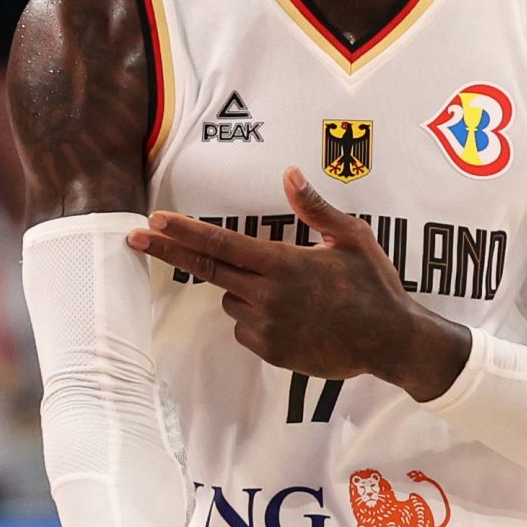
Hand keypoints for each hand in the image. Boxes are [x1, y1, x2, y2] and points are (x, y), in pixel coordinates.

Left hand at [129, 168, 470, 400]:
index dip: (184, 231)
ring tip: (294, 297)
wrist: (391, 341)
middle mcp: (268, 295)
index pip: (221, 244)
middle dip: (168, 250)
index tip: (153, 221)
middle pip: (207, 269)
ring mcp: (267, 327)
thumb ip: (314, 208)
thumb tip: (288, 173)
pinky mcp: (272, 352)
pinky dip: (259, 321)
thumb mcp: (352, 237)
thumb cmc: (375, 285)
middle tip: (135, 237)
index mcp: (284, 263)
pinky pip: (246, 330)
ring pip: (232, 302)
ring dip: (244, 293)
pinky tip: (296, 319)